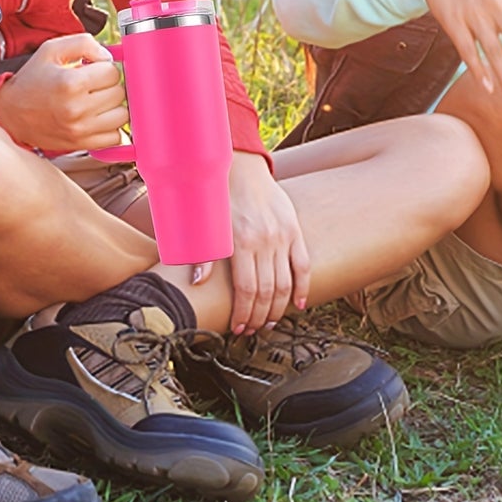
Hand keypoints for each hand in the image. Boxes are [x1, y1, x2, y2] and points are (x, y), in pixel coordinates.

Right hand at [0, 32, 128, 151]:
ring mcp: (80, 130)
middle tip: (93, 85)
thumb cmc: (32, 79)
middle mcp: (76, 109)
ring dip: (113, 107)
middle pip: (119, 93)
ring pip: (122, 116)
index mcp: (70, 83)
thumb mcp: (51, 49)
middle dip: (109, 85)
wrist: (11, 113)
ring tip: (96, 101)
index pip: (112, 72)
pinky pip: (115, 137)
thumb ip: (84, 43)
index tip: (92, 70)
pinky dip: (111, 127)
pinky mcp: (81, 144)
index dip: (104, 67)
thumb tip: (109, 56)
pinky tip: (97, 117)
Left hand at [193, 151, 308, 333]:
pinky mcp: (294, 231)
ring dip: (278, 308)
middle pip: (265, 291)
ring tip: (269, 322)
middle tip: (253, 329)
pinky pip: (303, 265)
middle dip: (259, 316)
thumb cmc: (221, 199)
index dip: (243, 312)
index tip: (238, 327)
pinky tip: (298, 304)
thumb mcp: (206, 224)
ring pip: (285, 283)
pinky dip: (302, 287)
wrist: (243, 171)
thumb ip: (204, 253)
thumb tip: (199, 281)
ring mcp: (282, 237)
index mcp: (241, 241)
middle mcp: (264, 241)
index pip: (245, 289)